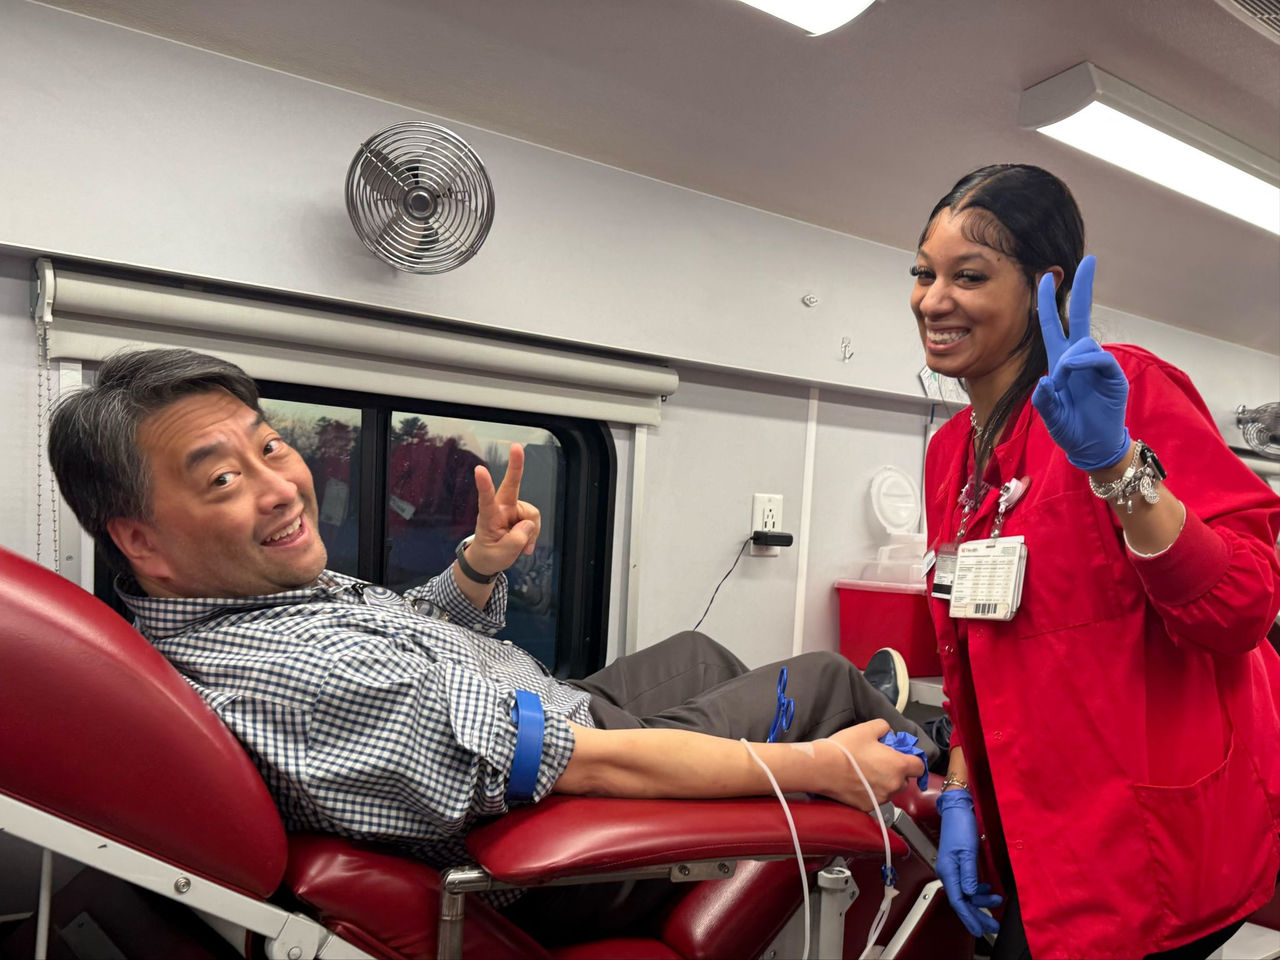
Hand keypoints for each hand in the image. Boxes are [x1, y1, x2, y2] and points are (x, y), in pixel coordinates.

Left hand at [466, 443, 541, 576]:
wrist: (488, 560)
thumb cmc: (490, 555)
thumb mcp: (502, 554)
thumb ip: (517, 540)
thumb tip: (529, 524)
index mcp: (488, 517)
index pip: (486, 500)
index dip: (484, 486)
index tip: (479, 470)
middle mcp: (501, 508)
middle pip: (511, 485)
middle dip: (516, 466)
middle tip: (516, 447)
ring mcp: (512, 509)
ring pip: (532, 514)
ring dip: (532, 531)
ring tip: (523, 546)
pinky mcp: (521, 514)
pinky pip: (535, 521)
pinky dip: (534, 533)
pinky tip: (526, 544)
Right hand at [825, 720, 925, 810]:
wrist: (822, 768)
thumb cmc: (844, 750)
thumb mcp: (866, 729)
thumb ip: (884, 727)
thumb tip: (888, 733)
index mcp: (898, 765)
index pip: (919, 766)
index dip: (912, 759)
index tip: (904, 756)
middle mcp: (894, 785)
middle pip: (905, 779)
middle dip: (896, 771)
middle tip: (880, 760)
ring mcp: (881, 798)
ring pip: (890, 790)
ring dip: (884, 782)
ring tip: (866, 771)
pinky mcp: (868, 806)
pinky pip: (876, 798)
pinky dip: (871, 791)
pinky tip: (858, 781)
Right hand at [935, 788, 1001, 937]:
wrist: (957, 810)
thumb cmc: (961, 827)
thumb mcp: (968, 852)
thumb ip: (969, 875)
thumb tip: (970, 893)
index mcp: (948, 872)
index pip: (958, 901)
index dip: (969, 918)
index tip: (979, 930)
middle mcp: (949, 873)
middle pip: (963, 901)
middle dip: (978, 915)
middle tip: (993, 926)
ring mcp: (954, 870)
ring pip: (967, 893)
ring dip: (982, 901)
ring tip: (997, 902)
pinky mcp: (959, 865)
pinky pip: (968, 884)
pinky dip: (979, 891)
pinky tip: (988, 890)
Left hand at [1031, 256, 1130, 469]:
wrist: (1093, 446)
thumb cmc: (1070, 429)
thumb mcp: (1050, 416)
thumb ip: (1045, 401)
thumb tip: (1046, 381)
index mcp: (1059, 363)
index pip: (1052, 326)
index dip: (1048, 303)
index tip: (1045, 278)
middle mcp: (1078, 359)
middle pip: (1081, 316)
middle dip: (1083, 288)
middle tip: (1088, 261)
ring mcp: (1097, 365)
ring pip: (1083, 343)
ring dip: (1071, 360)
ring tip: (1068, 382)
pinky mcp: (1112, 375)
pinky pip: (1098, 358)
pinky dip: (1086, 363)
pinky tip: (1077, 372)